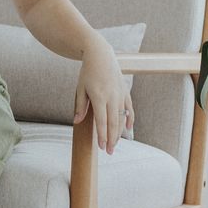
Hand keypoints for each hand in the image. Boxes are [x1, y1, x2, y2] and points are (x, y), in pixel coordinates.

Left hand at [72, 40, 132, 154]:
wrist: (101, 55)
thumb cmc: (87, 72)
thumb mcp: (80, 88)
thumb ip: (80, 106)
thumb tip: (77, 121)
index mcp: (98, 96)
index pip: (101, 121)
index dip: (102, 135)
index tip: (101, 147)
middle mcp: (111, 96)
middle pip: (113, 122)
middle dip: (111, 139)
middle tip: (109, 152)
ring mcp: (120, 94)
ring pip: (122, 118)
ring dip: (119, 132)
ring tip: (115, 144)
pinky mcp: (125, 91)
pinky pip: (129, 108)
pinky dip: (130, 120)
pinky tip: (128, 130)